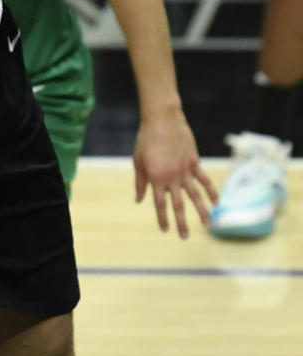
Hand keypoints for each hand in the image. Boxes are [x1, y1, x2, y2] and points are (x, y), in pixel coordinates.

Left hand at [133, 108, 218, 236]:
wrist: (162, 119)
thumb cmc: (146, 139)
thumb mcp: (138, 161)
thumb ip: (140, 182)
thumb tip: (139, 200)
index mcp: (156, 178)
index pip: (160, 204)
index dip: (163, 218)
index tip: (166, 230)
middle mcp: (172, 178)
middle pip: (178, 205)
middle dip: (181, 222)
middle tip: (184, 237)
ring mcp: (185, 170)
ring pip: (195, 195)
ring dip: (202, 211)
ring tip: (207, 225)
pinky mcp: (194, 162)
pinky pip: (204, 180)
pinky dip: (211, 191)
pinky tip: (217, 202)